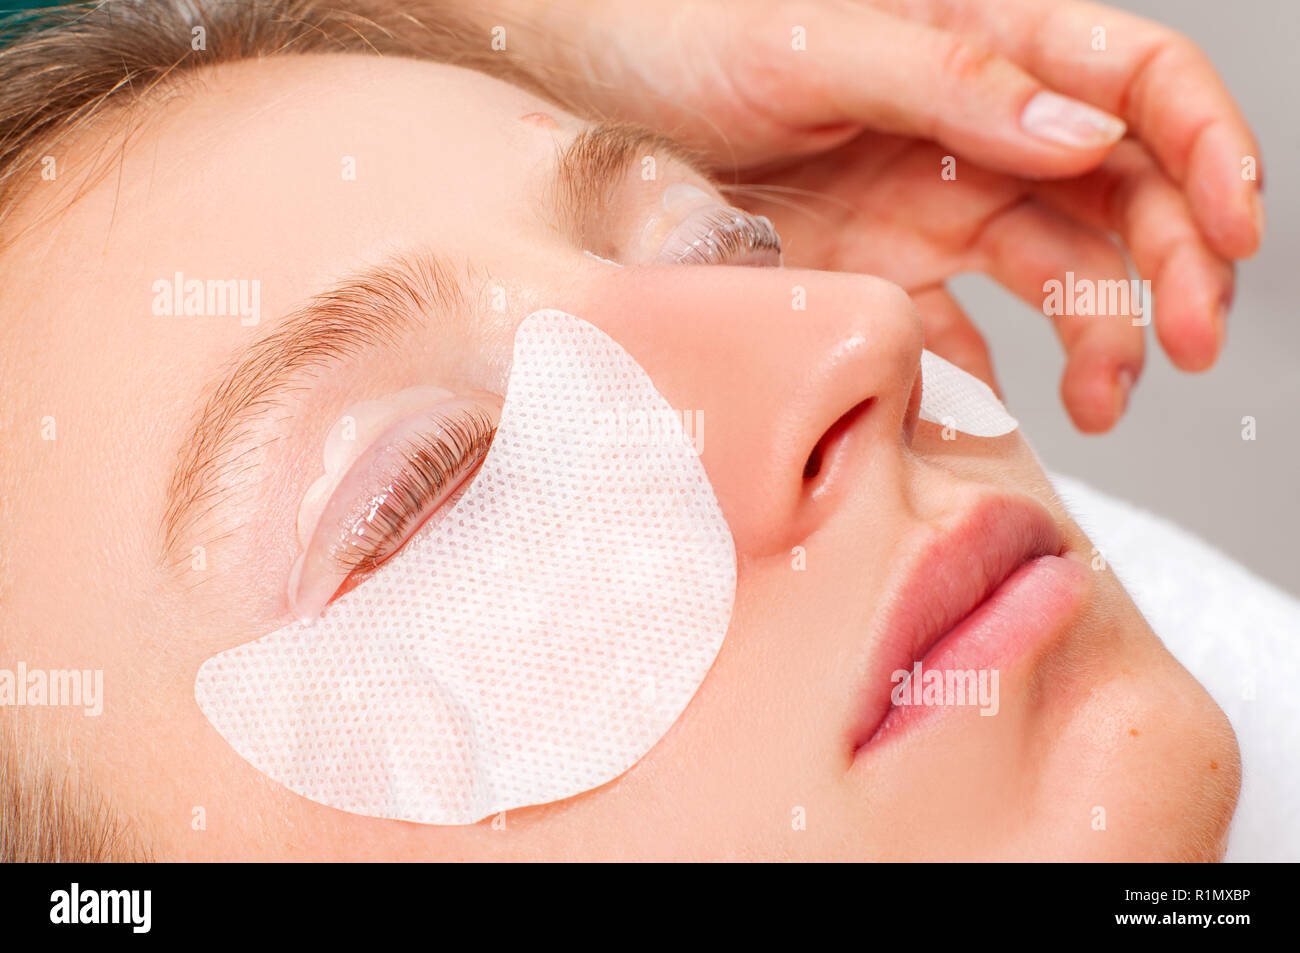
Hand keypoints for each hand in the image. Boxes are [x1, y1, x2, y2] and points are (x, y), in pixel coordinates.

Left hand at [495, 0, 1263, 431]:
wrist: (579, 94)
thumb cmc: (683, 34)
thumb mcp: (816, 42)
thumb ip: (953, 81)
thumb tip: (1086, 131)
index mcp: (980, 49)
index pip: (1134, 83)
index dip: (1203, 147)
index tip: (1235, 225)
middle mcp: (973, 135)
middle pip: (1116, 197)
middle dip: (1172, 265)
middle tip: (1186, 339)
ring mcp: (927, 213)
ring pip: (1055, 277)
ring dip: (1098, 340)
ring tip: (1103, 402)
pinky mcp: (875, 279)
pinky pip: (956, 337)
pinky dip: (987, 380)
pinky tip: (999, 414)